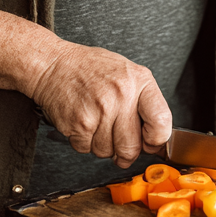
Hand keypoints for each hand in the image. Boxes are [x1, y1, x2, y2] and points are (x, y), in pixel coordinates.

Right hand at [29, 40, 172, 169]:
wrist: (54, 64)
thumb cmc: (92, 69)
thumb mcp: (128, 73)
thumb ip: (145, 102)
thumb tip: (157, 138)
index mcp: (139, 81)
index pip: (161, 122)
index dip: (156, 140)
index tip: (150, 142)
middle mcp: (121, 95)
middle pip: (132, 147)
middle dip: (126, 152)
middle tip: (119, 141)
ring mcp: (99, 110)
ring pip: (107, 152)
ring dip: (102, 146)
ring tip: (97, 123)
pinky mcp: (79, 123)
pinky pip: (87, 149)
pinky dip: (84, 142)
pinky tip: (84, 122)